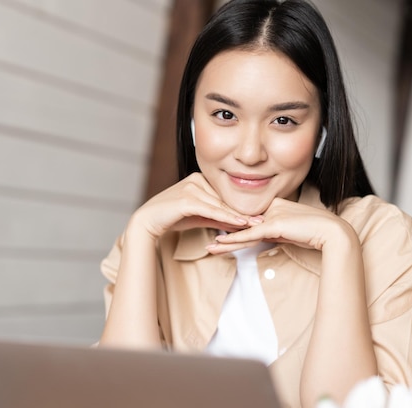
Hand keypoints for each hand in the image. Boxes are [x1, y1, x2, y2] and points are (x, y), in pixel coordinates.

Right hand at [130, 173, 252, 239]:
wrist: (148, 221)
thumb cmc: (172, 218)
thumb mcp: (199, 217)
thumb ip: (218, 217)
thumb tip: (239, 223)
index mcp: (200, 179)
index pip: (225, 195)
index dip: (241, 206)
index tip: (259, 215)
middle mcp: (196, 179)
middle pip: (224, 199)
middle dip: (244, 211)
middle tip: (264, 220)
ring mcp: (191, 187)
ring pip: (220, 205)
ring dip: (239, 216)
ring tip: (256, 224)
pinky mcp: (187, 198)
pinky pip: (211, 209)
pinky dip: (227, 217)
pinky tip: (240, 223)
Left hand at [207, 197, 355, 253]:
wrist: (331, 232)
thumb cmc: (314, 233)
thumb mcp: (291, 231)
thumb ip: (275, 233)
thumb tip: (262, 238)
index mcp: (275, 206)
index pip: (250, 221)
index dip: (235, 230)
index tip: (221, 237)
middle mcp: (271, 208)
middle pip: (244, 225)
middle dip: (225, 235)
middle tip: (210, 243)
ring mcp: (272, 215)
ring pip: (243, 230)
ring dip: (225, 241)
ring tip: (210, 247)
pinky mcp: (274, 225)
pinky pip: (250, 235)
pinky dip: (235, 240)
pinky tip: (222, 244)